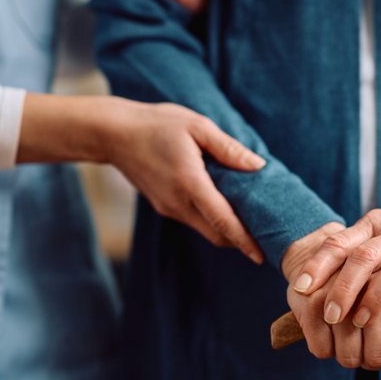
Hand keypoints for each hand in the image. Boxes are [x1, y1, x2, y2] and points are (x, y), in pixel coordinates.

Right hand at [104, 100, 264, 263]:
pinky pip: (194, 220)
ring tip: (251, 223)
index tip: (261, 255)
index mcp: (190, 183)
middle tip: (266, 240)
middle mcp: (178, 203)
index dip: (244, 241)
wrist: (114, 134)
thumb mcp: (197, 126)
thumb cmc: (157, 124)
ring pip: (205, 229)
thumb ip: (228, 148)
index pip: (222, 221)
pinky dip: (212, 220)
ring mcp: (169, 208)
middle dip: (241, 242)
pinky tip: (226, 208)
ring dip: (227, 231)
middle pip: (216, 234)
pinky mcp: (163, 206)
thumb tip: (258, 165)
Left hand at [291, 200, 380, 379]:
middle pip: (364, 256)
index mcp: (375, 225)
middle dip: (343, 287)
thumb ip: (355, 256)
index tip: (298, 287)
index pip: (340, 242)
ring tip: (360, 324)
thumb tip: (315, 290)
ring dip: (376, 299)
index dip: (318, 265)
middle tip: (328, 315)